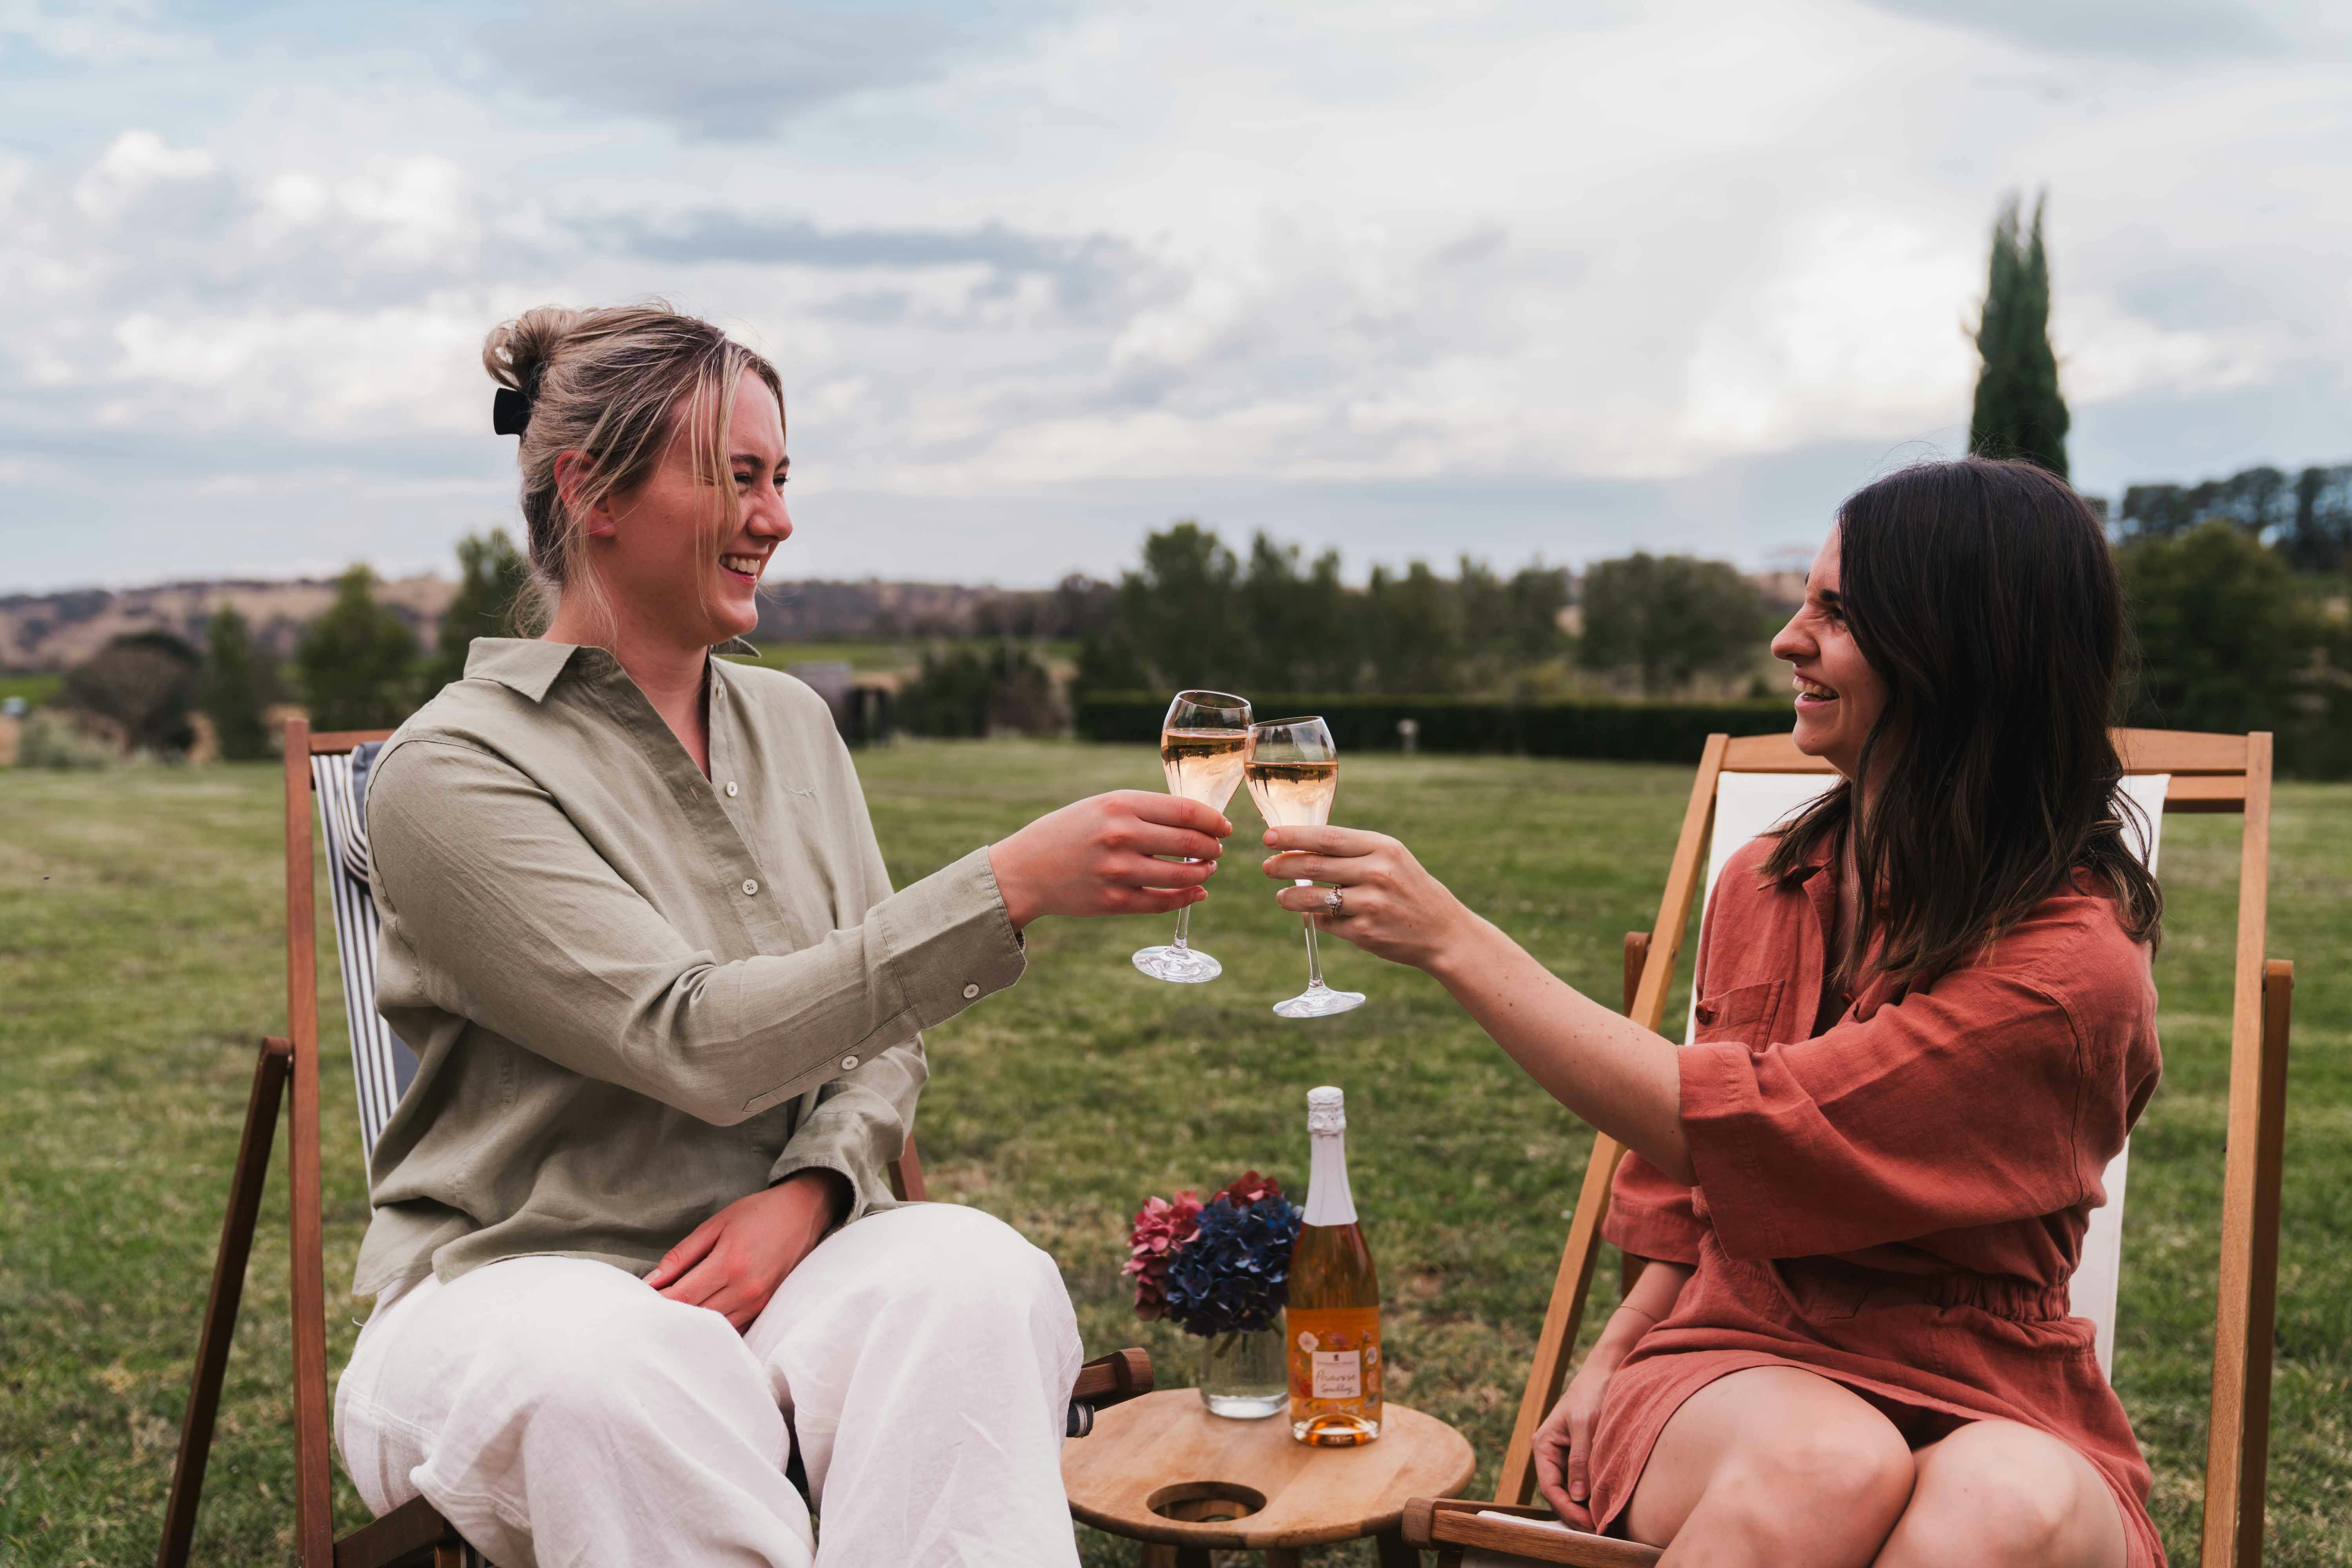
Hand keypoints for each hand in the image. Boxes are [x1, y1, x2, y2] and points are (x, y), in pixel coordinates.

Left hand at [644, 1169, 847, 1330]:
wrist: (804, 1213)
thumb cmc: (758, 1213)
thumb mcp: (716, 1224)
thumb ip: (682, 1255)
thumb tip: (651, 1281)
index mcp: (729, 1263)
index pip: (681, 1297)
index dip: (656, 1303)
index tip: (638, 1302)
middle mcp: (745, 1288)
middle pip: (694, 1317)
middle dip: (668, 1316)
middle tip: (647, 1314)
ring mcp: (757, 1302)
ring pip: (713, 1328)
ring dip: (689, 1325)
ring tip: (669, 1318)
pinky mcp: (765, 1308)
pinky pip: (733, 1328)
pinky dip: (713, 1328)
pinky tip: (698, 1321)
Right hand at [989, 790, 1231, 929]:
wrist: (1024, 870)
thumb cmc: (1068, 832)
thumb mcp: (1101, 806)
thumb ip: (1143, 810)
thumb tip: (1194, 820)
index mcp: (1120, 804)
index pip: (1185, 811)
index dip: (1213, 820)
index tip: (1224, 827)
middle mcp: (1121, 836)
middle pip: (1190, 843)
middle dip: (1212, 848)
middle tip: (1217, 850)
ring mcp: (1118, 871)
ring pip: (1182, 876)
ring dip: (1203, 874)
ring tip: (1206, 870)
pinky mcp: (1114, 901)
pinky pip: (1163, 902)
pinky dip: (1187, 898)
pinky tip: (1196, 892)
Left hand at [1261, 824, 1478, 970]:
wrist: (1443, 932)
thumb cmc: (1409, 889)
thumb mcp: (1390, 859)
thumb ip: (1352, 852)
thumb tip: (1300, 849)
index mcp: (1383, 848)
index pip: (1327, 837)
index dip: (1294, 836)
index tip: (1270, 836)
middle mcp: (1377, 873)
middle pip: (1315, 865)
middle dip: (1283, 865)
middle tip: (1266, 866)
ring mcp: (1370, 904)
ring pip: (1314, 897)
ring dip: (1291, 897)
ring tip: (1282, 897)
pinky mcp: (1365, 932)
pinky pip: (1327, 922)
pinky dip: (1318, 918)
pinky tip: (1318, 916)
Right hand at [1533, 1343, 1624, 1528]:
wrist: (1604, 1374)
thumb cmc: (1592, 1394)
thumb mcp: (1586, 1425)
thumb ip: (1581, 1459)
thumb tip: (1578, 1495)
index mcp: (1543, 1445)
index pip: (1550, 1487)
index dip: (1567, 1509)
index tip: (1588, 1524)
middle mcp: (1551, 1454)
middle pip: (1559, 1493)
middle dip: (1575, 1513)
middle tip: (1598, 1529)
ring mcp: (1565, 1456)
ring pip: (1571, 1491)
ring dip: (1584, 1507)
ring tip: (1603, 1521)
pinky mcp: (1580, 1456)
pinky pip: (1582, 1481)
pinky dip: (1591, 1495)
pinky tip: (1604, 1503)